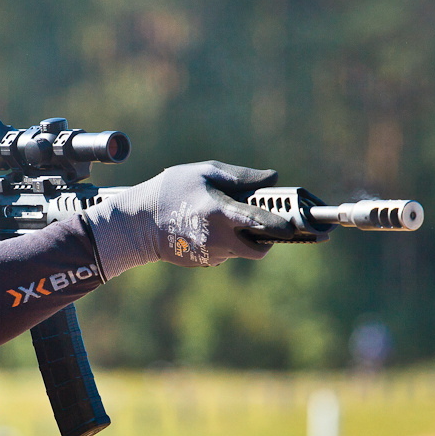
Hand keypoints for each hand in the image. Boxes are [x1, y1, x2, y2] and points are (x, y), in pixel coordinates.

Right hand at [83, 160, 294, 278]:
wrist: (136, 223)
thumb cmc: (171, 190)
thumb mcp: (204, 172)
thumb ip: (241, 177)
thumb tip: (272, 179)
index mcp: (221, 211)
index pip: (262, 222)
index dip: (284, 224)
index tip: (298, 224)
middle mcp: (219, 238)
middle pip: (260, 249)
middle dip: (269, 239)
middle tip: (267, 225)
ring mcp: (211, 254)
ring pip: (241, 252)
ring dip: (242, 238)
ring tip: (222, 219)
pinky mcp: (202, 263)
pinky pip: (224, 255)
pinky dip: (224, 244)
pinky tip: (205, 229)